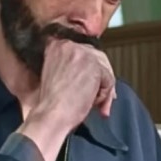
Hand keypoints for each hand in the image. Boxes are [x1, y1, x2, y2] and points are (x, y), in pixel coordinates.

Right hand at [18, 40, 115, 160]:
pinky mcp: (94, 66)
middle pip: (98, 58)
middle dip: (101, 80)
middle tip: (97, 98)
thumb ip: (71, 66)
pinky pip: (109, 80)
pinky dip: (104, 96)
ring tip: (94, 104)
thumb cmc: (51, 103)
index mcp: (57, 45)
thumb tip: (93, 71)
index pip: (84, 51)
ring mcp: (82, 53)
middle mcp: (69, 45)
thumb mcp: (55, 74)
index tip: (91, 84)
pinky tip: (92, 104)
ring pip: (105, 70)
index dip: (90, 70)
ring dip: (102, 90)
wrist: (50, 115)